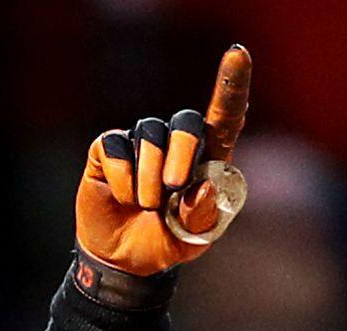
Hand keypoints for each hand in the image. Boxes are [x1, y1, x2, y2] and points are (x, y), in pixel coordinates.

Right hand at [75, 44, 250, 277]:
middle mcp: (176, 143)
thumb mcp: (194, 239)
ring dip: (148, 179)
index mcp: (207, 158)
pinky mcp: (108, 150)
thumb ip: (202, 216)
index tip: (239, 54)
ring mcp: (141, 143)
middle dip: (182, 152)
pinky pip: (114, 146)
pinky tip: (123, 196)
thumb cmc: (167, 242)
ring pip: (149, 136)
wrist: (125, 260)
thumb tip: (201, 188)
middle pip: (185, 121)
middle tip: (174, 187)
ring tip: (146, 206)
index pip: (225, 116)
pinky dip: (122, 177)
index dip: (232, 85)